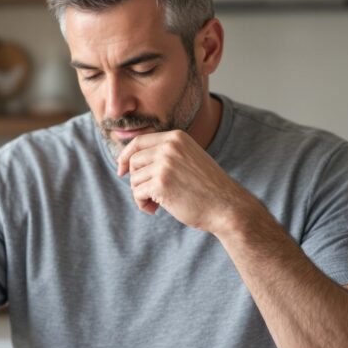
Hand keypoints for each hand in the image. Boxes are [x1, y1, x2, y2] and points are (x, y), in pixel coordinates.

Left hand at [116, 129, 239, 233]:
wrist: (226, 206)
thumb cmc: (207, 188)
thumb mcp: (188, 159)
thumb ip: (166, 154)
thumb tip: (129, 161)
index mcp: (176, 137)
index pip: (138, 142)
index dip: (125, 156)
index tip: (121, 170)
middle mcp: (169, 147)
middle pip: (133, 161)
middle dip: (136, 179)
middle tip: (149, 194)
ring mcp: (165, 164)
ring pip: (134, 179)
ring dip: (141, 194)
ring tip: (157, 203)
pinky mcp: (161, 184)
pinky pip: (137, 193)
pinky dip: (143, 204)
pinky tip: (155, 209)